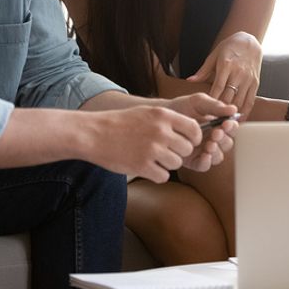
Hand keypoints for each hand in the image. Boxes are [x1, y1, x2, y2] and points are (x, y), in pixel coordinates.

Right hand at [86, 105, 203, 183]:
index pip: (195, 129)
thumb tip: (192, 131)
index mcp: (163, 115)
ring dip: (168, 164)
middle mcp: (161, 131)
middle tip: (165, 153)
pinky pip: (163, 176)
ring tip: (153, 159)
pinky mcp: (142, 166)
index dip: (194, 139)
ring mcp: (152, 149)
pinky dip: (157, 175)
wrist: (94, 133)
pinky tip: (147, 168)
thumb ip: (168, 120)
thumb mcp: (147, 112)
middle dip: (179, 153)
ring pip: (177, 164)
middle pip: (187, 149)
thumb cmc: (120, 123)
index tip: (188, 143)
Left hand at [162, 93, 238, 171]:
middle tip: (216, 134)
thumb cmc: (182, 107)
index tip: (226, 123)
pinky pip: (204, 166)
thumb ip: (215, 106)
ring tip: (209, 144)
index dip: (232, 127)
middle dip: (223, 139)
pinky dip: (206, 162)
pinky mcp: (193, 160)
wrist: (163, 116)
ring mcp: (204, 150)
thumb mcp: (199, 102)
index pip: (231, 129)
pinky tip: (204, 155)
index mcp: (218, 125)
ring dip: (216, 152)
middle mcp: (213, 139)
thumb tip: (233, 110)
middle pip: (227, 144)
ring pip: (218, 157)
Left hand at [187, 31, 261, 117]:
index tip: (206, 113)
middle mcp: (238, 73)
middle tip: (212, 122)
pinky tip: (238, 118)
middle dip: (220, 111)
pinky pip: (250, 100)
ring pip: (240, 101)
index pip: (218, 87)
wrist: (249, 41)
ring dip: (232, 113)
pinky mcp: (256, 82)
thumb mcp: (214, 55)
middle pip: (229, 97)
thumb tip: (190, 80)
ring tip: (223, 123)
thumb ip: (203, 70)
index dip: (212, 102)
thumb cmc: (229, 47)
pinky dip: (245, 111)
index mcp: (226, 65)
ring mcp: (248, 78)